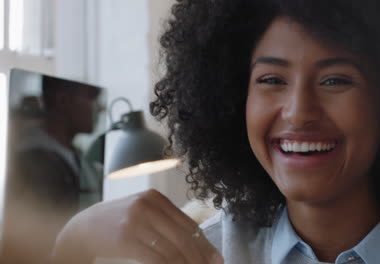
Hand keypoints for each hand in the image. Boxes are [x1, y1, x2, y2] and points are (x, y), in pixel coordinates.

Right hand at [51, 189, 222, 263]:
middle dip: (199, 258)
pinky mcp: (126, 237)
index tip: (216, 259)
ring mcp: (136, 220)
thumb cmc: (116, 222)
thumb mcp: (142, 212)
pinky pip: (156, 258)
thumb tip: (196, 242)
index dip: (205, 244)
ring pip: (172, 249)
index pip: (189, 224)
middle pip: (183, 237)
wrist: (82, 228)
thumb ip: (165, 221)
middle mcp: (148, 205)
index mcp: (156, 197)